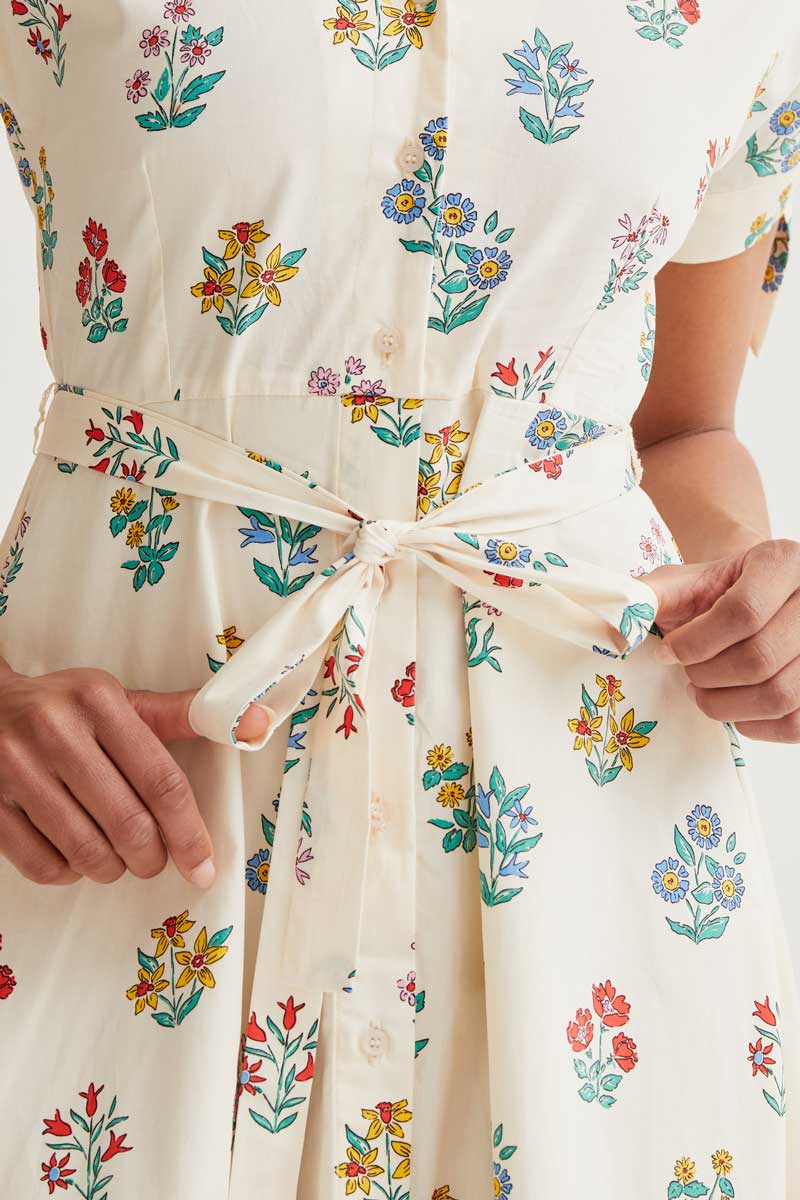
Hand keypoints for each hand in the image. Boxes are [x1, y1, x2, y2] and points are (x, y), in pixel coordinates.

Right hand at [0, 658, 269, 885]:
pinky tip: (75, 855)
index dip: (189, 833)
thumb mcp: (121, 700)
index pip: (161, 781)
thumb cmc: (64, 707)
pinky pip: (43, 864)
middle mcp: (54, 732)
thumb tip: (255, 722)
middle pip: (127, 824)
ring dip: (112, 868)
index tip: (203, 866)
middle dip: (152, 857)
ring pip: (86, 851)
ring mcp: (14, 770)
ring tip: (117, 856)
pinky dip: (69, 872)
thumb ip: (184, 716)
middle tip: (154, 859)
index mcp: (97, 701)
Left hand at [644, 538, 799, 742]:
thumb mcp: (680, 582)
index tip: (667, 652)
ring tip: (703, 690)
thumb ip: (647, 596)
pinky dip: (755, 724)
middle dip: (707, 676)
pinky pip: (795, 723)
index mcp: (783, 562)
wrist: (750, 597)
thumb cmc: (714, 591)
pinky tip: (732, 707)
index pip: (742, 613)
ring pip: (780, 695)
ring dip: (727, 704)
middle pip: (760, 658)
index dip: (694, 644)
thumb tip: (614, 619)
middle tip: (687, 674)